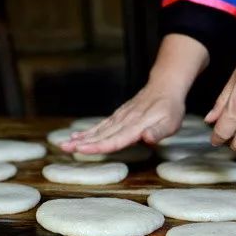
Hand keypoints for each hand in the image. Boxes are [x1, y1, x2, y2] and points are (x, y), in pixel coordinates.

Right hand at [61, 34, 208, 154]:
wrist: (165, 86)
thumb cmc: (170, 108)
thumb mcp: (171, 122)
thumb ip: (159, 131)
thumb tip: (147, 138)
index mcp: (136, 125)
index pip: (115, 139)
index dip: (98, 146)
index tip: (82, 149)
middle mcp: (124, 121)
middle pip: (101, 135)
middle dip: (82, 143)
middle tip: (63, 148)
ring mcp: (120, 118)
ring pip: (98, 129)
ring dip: (81, 138)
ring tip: (64, 144)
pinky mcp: (118, 116)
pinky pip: (101, 125)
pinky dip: (88, 131)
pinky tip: (76, 137)